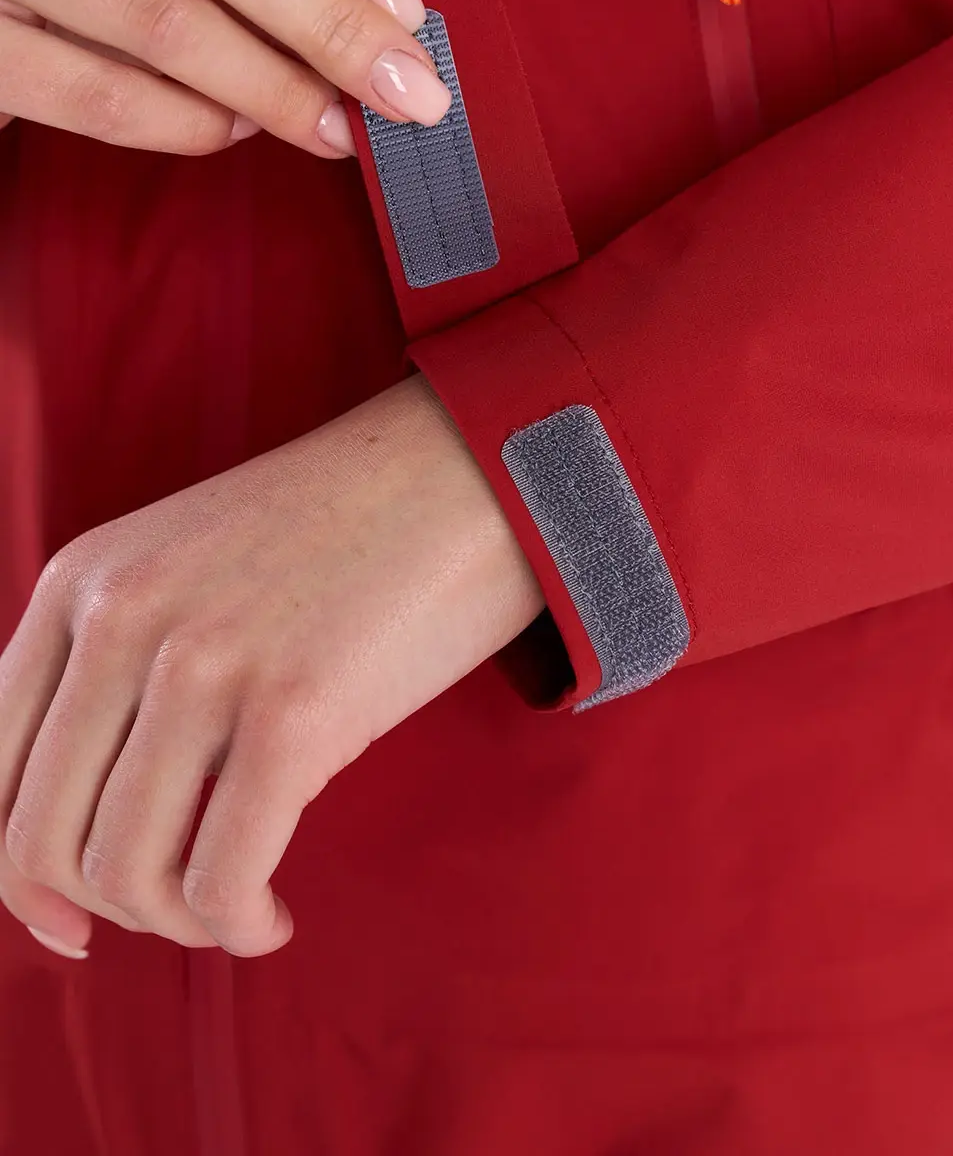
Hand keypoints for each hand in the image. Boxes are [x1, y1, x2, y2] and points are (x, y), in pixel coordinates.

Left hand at [0, 375, 542, 958]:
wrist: (466, 467)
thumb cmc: (341, 528)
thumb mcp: (186, 562)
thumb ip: (114, 658)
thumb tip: (73, 830)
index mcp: (81, 580)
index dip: (15, 871)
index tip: (67, 915)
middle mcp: (121, 620)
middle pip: (41, 838)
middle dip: (99, 909)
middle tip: (171, 914)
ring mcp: (204, 666)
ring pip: (126, 870)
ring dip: (177, 922)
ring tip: (236, 906)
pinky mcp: (294, 715)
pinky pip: (221, 880)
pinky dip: (239, 926)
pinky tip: (272, 917)